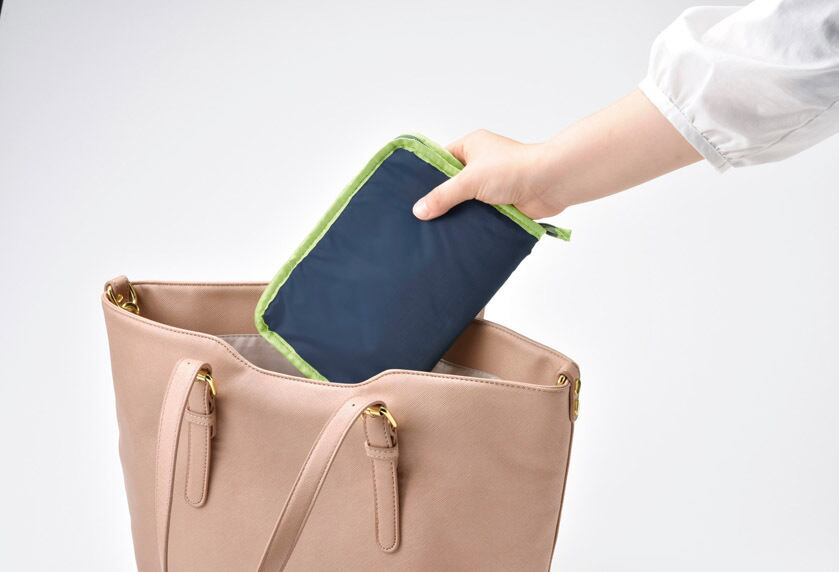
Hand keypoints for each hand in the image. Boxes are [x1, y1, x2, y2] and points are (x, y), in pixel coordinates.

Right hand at [412, 130, 562, 219]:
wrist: (550, 183)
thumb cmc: (513, 169)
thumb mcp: (470, 179)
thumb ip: (443, 195)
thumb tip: (419, 210)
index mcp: (471, 147)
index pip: (440, 159)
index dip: (426, 176)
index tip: (409, 194)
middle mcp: (480, 164)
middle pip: (451, 183)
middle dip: (440, 199)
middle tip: (418, 216)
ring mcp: (491, 185)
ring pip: (465, 201)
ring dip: (456, 213)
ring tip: (432, 230)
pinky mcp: (500, 204)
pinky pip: (479, 214)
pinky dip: (470, 223)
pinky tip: (454, 235)